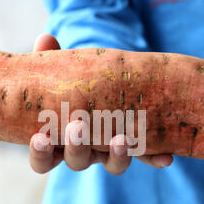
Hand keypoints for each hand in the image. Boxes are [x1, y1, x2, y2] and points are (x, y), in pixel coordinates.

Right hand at [29, 34, 173, 174]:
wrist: (99, 86)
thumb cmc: (68, 85)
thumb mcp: (57, 72)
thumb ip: (48, 59)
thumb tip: (46, 40)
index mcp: (58, 140)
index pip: (42, 158)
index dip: (39, 153)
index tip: (39, 138)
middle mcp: (83, 151)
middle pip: (77, 161)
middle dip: (77, 147)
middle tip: (77, 127)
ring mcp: (109, 151)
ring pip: (112, 164)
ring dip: (117, 155)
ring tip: (121, 139)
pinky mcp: (134, 146)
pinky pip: (143, 156)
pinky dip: (153, 157)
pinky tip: (165, 158)